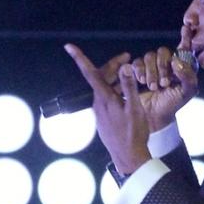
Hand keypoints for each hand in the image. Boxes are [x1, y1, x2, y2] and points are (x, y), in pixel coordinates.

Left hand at [64, 44, 152, 174]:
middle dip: (112, 66)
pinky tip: (128, 93)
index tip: (68, 46)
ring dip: (116, 79)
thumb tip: (124, 67)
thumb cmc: (133, 134)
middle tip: (127, 57)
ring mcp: (100, 112)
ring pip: (105, 89)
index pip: (91, 73)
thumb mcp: (134, 108)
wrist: (128, 157)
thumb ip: (129, 86)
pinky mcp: (104, 119)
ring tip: (132, 74)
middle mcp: (98, 104)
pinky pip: (108, 99)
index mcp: (104, 98)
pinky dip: (116, 91)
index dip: (80, 58)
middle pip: (101, 78)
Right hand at [131, 41, 198, 131]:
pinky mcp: (137, 71)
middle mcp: (166, 63)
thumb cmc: (172, 104)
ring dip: (151, 72)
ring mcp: (151, 66)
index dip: (185, 37)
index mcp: (181, 65)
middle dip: (162, 67)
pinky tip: (141, 82)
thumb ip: (189, 77)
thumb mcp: (187, 93)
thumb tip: (177, 62)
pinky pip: (136, 63)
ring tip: (152, 87)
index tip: (186, 28)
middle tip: (163, 84)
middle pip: (163, 52)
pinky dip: (139, 71)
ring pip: (149, 56)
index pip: (184, 47)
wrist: (153, 117)